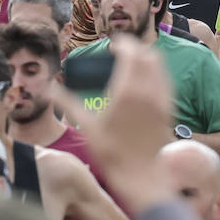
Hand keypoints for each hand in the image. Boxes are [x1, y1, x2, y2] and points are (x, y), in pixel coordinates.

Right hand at [55, 35, 174, 213]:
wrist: (142, 175)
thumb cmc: (111, 153)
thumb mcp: (88, 127)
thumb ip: (68, 103)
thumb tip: (49, 89)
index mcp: (127, 90)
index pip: (131, 52)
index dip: (122, 44)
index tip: (112, 44)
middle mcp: (148, 89)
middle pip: (146, 54)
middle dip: (134, 48)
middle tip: (120, 51)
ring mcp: (162, 97)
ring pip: (159, 64)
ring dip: (146, 57)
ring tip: (131, 62)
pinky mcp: (169, 106)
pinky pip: (165, 78)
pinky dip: (156, 71)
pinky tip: (144, 80)